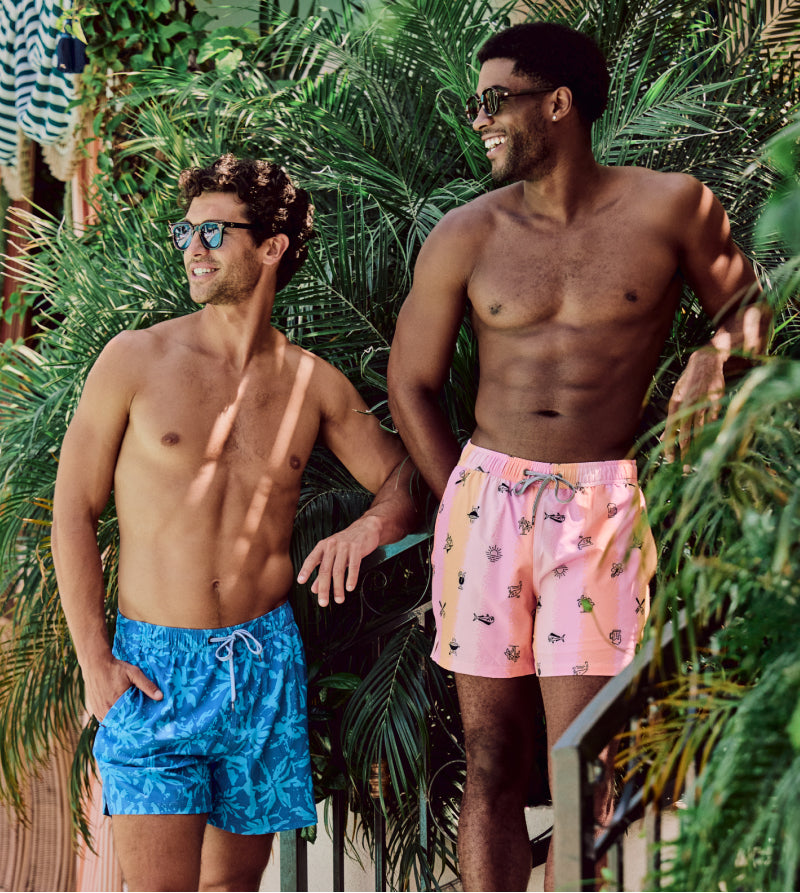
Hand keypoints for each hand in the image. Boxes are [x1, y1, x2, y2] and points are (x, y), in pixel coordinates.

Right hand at [85, 656, 162, 722]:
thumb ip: (147, 685)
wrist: (96, 663)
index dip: (137, 722)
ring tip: (129, 719)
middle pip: (120, 723)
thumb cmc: (116, 668)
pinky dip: (111, 719)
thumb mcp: (134, 673)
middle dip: (128, 723)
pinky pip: (103, 720)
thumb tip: (160, 697)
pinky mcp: (94, 708)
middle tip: (138, 722)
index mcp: (116, 703)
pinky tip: (118, 716)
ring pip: (111, 723)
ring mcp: (98, 710)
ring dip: (119, 721)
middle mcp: (106, 709)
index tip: (144, 722)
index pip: (129, 720)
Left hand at [297, 515, 381, 606]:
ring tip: (339, 600)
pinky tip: (349, 588)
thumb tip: (313, 589)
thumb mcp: (332, 554)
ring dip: (338, 587)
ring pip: (339, 570)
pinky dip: (351, 578)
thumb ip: (322, 571)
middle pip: (325, 569)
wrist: (365, 528)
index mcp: (323, 546)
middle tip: (323, 602)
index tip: (300, 581)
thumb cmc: (346, 543)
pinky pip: (354, 566)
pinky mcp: (357, 548)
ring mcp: (345, 546)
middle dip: (324, 588)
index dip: (306, 570)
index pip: (312, 559)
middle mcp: (332, 545)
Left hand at [663, 347, 724, 462]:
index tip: (669, 460)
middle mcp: (688, 405)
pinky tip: (713, 440)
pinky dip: (712, 429)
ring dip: (698, 447)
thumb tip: (663, 437)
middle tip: (685, 468)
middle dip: (685, 453)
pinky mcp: (716, 400)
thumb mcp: (676, 398)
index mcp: (675, 405)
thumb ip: (671, 419)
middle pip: (685, 434)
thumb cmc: (688, 382)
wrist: (706, 362)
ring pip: (700, 430)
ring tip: (697, 461)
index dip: (670, 446)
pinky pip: (714, 418)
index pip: (670, 430)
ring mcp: (703, 403)